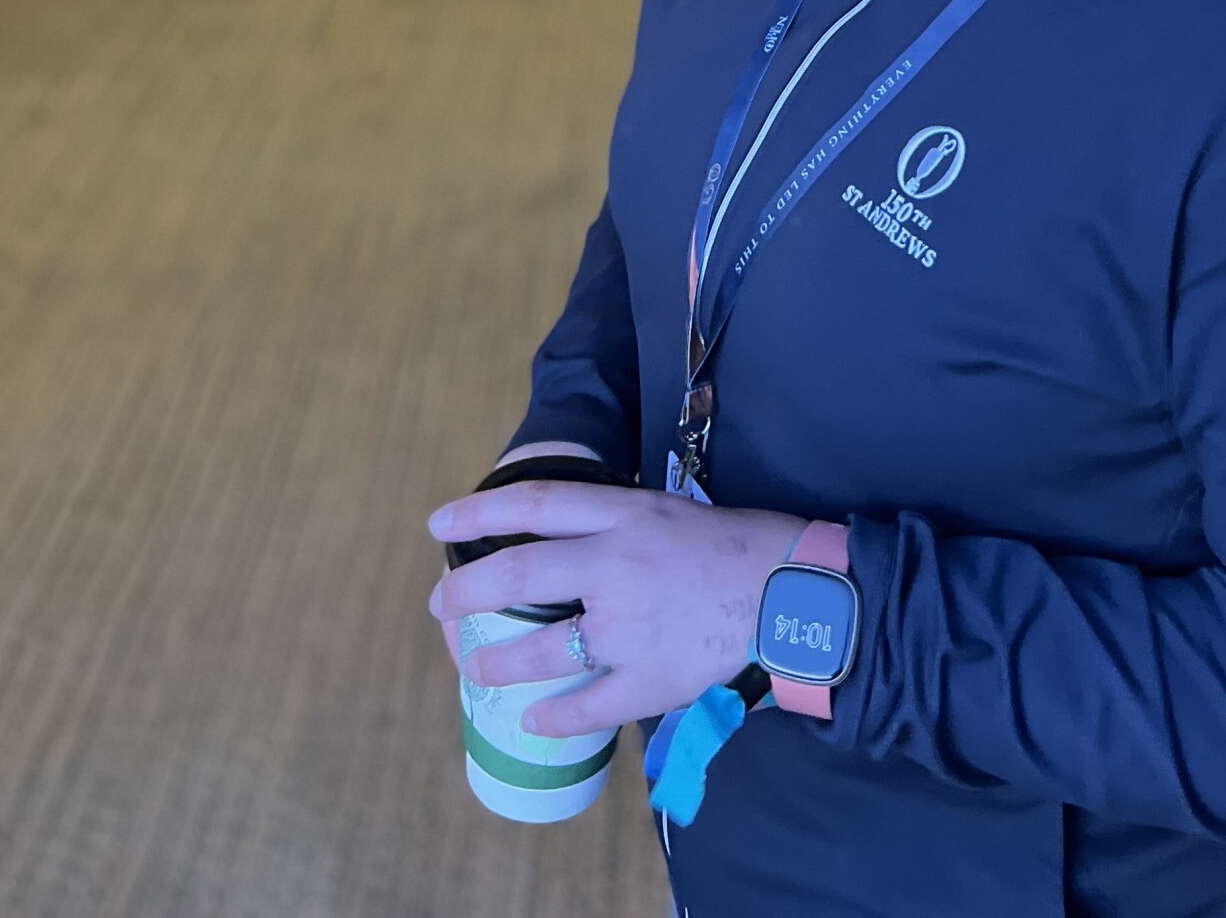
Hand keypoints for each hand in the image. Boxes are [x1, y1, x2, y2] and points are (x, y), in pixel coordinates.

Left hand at [428, 479, 809, 736]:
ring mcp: (629, 627)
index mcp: (621, 514)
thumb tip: (553, 541)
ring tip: (474, 669)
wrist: (787, 590)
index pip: (534, 504)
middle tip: (442, 605)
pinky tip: (533, 721)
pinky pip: (587, 706)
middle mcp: (615, 565)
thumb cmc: (727, 544)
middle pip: (520, 574)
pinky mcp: (649, 679)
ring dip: (497, 663)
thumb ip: (608, 522)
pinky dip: (554, 717)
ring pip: (542, 650)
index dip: (478, 513)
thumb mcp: (661, 510)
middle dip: (467, 591)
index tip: (439, 526)